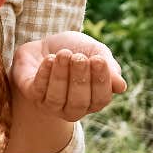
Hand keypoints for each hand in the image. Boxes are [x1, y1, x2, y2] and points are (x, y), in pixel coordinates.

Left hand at [10, 31, 126, 122]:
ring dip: (61, 75)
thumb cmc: (75, 50)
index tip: (98, 59)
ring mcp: (51, 104)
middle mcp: (73, 108)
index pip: (100, 98)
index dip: (101, 80)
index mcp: (93, 100)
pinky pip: (38, 90)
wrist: (45, 44)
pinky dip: (44, 74)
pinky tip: (49, 59)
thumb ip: (109, 66)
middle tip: (79, 57)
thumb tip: (121, 86)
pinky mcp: (32, 94)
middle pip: (79, 101)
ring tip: (63, 54)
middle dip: (80, 78)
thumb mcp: (95, 52)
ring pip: (57, 97)